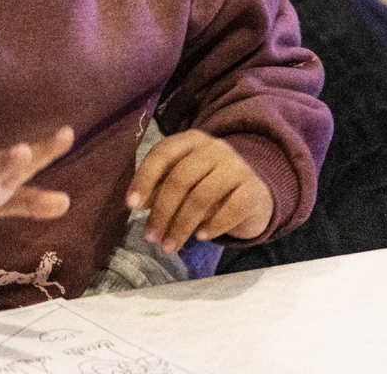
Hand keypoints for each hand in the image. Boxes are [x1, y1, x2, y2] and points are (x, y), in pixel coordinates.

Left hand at [127, 130, 272, 253]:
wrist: (255, 192)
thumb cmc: (209, 185)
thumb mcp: (184, 181)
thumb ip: (162, 186)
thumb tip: (139, 203)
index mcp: (191, 140)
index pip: (163, 153)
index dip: (145, 178)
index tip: (131, 205)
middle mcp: (214, 148)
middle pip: (180, 179)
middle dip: (162, 211)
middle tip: (151, 237)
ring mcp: (237, 167)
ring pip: (201, 197)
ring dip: (181, 226)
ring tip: (169, 246)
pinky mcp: (254, 190)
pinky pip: (230, 210)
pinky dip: (212, 226)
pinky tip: (200, 237)